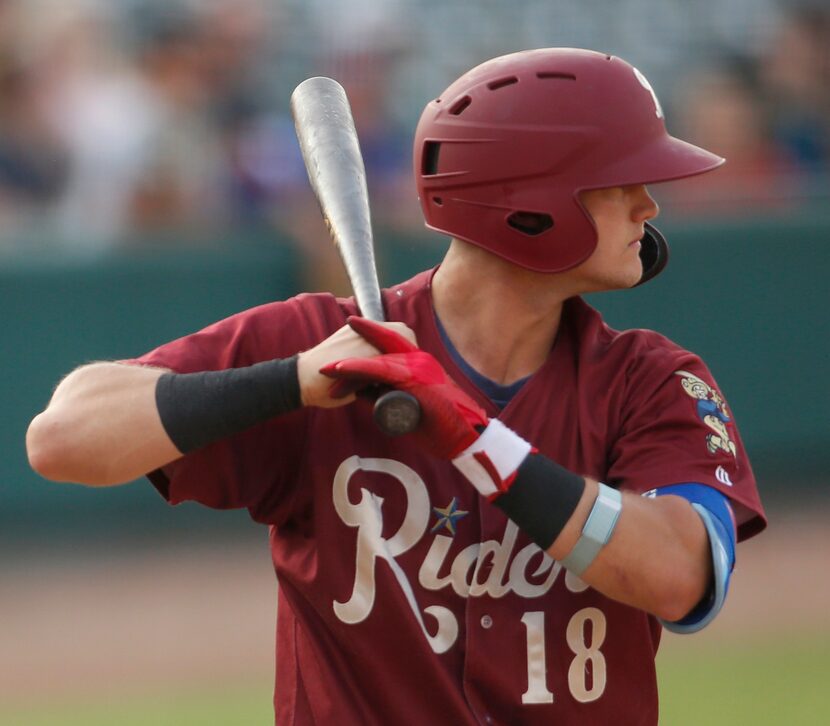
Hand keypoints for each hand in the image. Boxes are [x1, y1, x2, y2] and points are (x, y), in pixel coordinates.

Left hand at [320, 316, 488, 457]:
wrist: (466, 437)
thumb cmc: (440, 425)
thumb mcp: (409, 406)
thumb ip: (388, 395)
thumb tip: (362, 392)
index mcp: (420, 364)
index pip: (394, 340)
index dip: (373, 330)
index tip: (354, 323)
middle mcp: (420, 360)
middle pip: (384, 344)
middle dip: (359, 339)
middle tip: (339, 337)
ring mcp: (419, 369)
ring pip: (378, 359)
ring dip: (350, 363)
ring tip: (327, 368)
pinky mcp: (415, 382)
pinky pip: (382, 371)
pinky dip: (360, 369)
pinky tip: (342, 369)